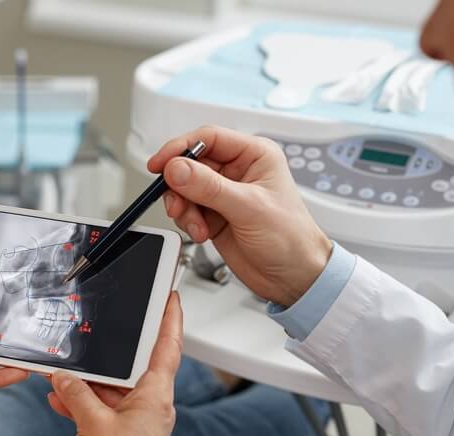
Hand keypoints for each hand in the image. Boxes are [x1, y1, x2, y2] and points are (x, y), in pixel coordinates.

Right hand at [47, 293, 182, 435]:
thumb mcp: (93, 423)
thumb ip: (76, 393)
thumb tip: (63, 376)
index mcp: (156, 397)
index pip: (168, 347)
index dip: (170, 320)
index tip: (171, 298)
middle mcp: (152, 407)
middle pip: (132, 368)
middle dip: (108, 356)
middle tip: (95, 336)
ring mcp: (137, 422)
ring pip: (112, 390)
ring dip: (87, 384)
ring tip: (62, 375)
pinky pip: (101, 410)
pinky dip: (82, 404)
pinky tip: (59, 399)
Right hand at [149, 126, 333, 306]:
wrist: (293, 278)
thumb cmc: (291, 239)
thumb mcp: (249, 208)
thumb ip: (210, 187)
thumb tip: (177, 168)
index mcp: (254, 155)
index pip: (208, 138)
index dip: (180, 148)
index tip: (160, 165)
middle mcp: (237, 171)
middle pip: (190, 165)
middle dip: (179, 186)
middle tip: (177, 204)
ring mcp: (223, 194)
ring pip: (184, 189)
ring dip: (183, 208)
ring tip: (197, 225)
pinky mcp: (214, 215)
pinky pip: (187, 210)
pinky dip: (187, 222)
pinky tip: (202, 233)